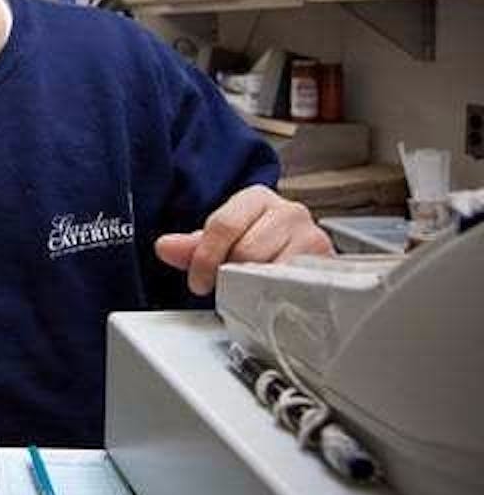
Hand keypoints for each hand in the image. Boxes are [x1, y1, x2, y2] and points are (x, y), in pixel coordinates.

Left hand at [155, 185, 332, 294]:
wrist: (300, 256)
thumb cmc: (259, 245)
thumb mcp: (222, 242)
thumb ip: (192, 246)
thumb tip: (165, 246)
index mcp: (257, 197)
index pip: (223, 225)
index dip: (205, 258)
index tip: (198, 282)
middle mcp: (290, 211)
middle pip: (247, 251)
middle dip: (232, 274)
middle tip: (230, 287)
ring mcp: (313, 236)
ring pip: (272, 270)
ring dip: (256, 287)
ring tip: (253, 291)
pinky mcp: (329, 263)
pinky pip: (297, 285)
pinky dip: (281, 295)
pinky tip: (274, 297)